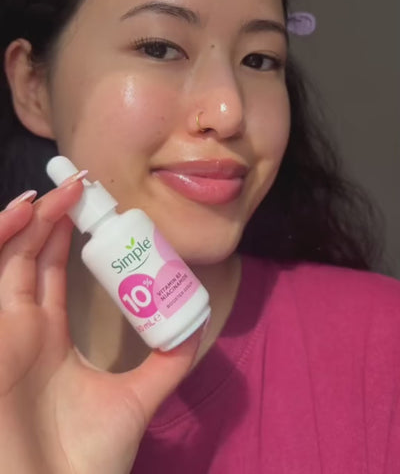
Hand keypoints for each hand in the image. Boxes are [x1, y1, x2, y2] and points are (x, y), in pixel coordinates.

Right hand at [0, 179, 202, 473]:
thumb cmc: (84, 462)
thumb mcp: (136, 399)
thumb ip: (165, 362)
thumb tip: (195, 325)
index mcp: (48, 337)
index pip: (50, 271)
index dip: (64, 234)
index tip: (94, 206)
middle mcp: (21, 328)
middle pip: (28, 256)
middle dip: (50, 216)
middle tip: (80, 185)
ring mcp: (3, 332)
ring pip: (7, 259)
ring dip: (26, 221)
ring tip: (57, 193)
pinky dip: (2, 241)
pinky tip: (22, 214)